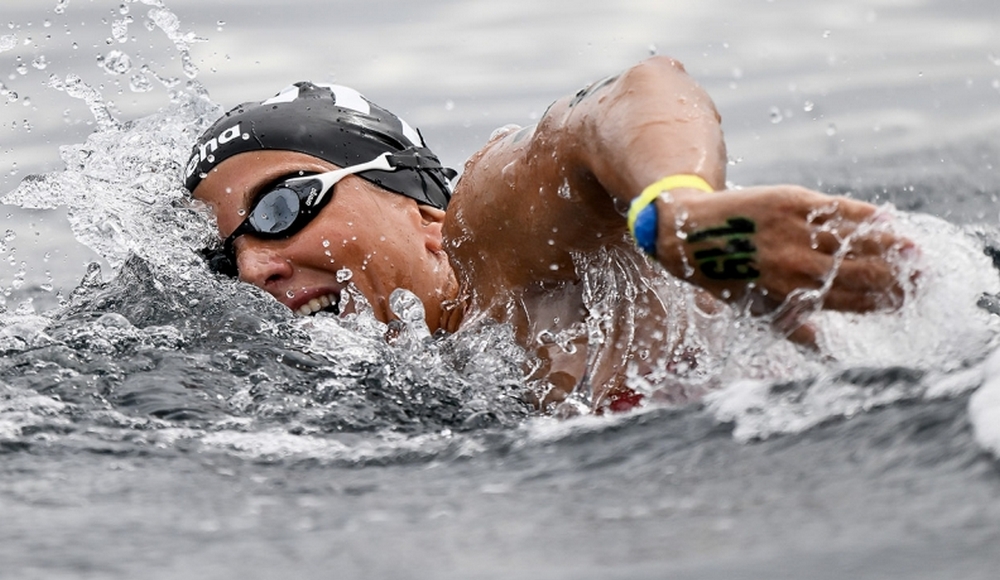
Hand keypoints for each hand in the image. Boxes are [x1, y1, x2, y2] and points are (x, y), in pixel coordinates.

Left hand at [653, 185, 915, 315]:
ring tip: (916, 253)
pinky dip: (863, 216)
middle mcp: (793, 265)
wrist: (688, 232)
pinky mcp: (789, 201)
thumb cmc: (724, 274)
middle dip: (894, 278)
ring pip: (852, 241)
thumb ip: (794, 326)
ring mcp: (792, 231)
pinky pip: (835, 210)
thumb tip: (828, 351)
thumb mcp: (754, 308)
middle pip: (856, 273)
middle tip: (923, 280)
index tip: (906, 306)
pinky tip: (887, 221)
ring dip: (889, 247)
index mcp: (788, 294)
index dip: (880, 305)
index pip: (846, 302)